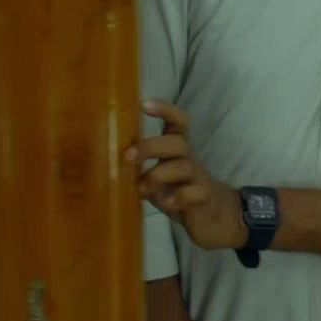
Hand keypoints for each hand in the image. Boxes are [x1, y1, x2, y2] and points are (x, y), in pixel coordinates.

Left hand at [128, 102, 246, 250]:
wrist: (211, 215)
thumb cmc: (176, 190)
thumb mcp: (157, 176)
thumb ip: (140, 169)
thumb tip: (108, 163)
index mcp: (177, 148)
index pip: (177, 121)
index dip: (164, 110)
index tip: (143, 105)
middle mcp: (188, 158)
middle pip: (177, 142)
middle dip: (150, 146)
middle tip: (128, 157)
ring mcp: (198, 177)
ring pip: (183, 166)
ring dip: (158, 175)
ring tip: (141, 188)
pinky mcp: (204, 197)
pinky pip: (194, 192)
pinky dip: (178, 196)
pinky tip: (167, 203)